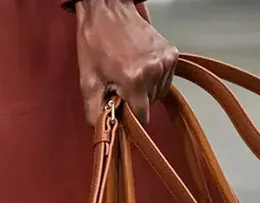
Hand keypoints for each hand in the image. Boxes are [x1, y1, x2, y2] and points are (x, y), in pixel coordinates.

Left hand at [75, 0, 177, 125]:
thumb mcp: (88, 81)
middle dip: (136, 101)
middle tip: (121, 84)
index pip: (141, 118)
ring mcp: (165, 61)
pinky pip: (166, 80)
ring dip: (146, 90)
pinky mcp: (171, 54)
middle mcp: (154, 70)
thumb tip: (103, 133)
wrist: (107, 9)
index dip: (130, 117)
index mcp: (134, 79)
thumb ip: (95, 113)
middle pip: (150, 106)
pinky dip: (154, 78)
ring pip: (159, 94)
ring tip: (130, 73)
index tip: (121, 108)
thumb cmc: (96, 41)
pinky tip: (140, 67)